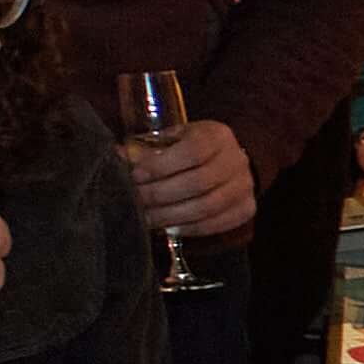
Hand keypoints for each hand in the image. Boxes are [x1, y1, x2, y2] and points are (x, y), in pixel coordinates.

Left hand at [122, 117, 253, 237]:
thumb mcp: (171, 139)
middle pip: (198, 182)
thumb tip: (118, 157)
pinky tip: (166, 226)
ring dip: (169, 215)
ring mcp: (245, 186)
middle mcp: (236, 160)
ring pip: (206, 207)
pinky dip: (187, 227)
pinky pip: (215, 224)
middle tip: (135, 200)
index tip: (136, 175)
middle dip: (159, 194)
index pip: (193, 150)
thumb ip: (147, 148)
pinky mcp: (246, 209)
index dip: (161, 165)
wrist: (225, 161)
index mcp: (217, 136)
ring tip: (145, 217)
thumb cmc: (188, 149)